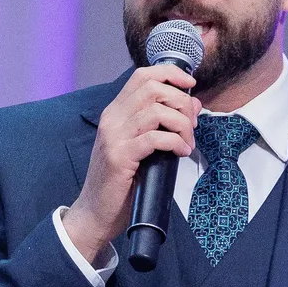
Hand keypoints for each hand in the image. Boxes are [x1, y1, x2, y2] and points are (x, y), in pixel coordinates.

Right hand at [62, 63, 198, 261]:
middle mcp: (112, 119)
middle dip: (181, 103)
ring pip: (157, 111)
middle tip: (191, 125)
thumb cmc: (119, 182)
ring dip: (181, 125)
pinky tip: (180, 153)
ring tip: (187, 143)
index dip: (170, 74)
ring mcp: (114, 137)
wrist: (95, 213)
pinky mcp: (119, 157)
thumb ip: (162, 124)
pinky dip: (174, 142)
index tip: (190, 84)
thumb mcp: (141, 146)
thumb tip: (192, 105)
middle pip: (153, 89)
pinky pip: (154, 138)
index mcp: (116, 113)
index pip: (143, 76)